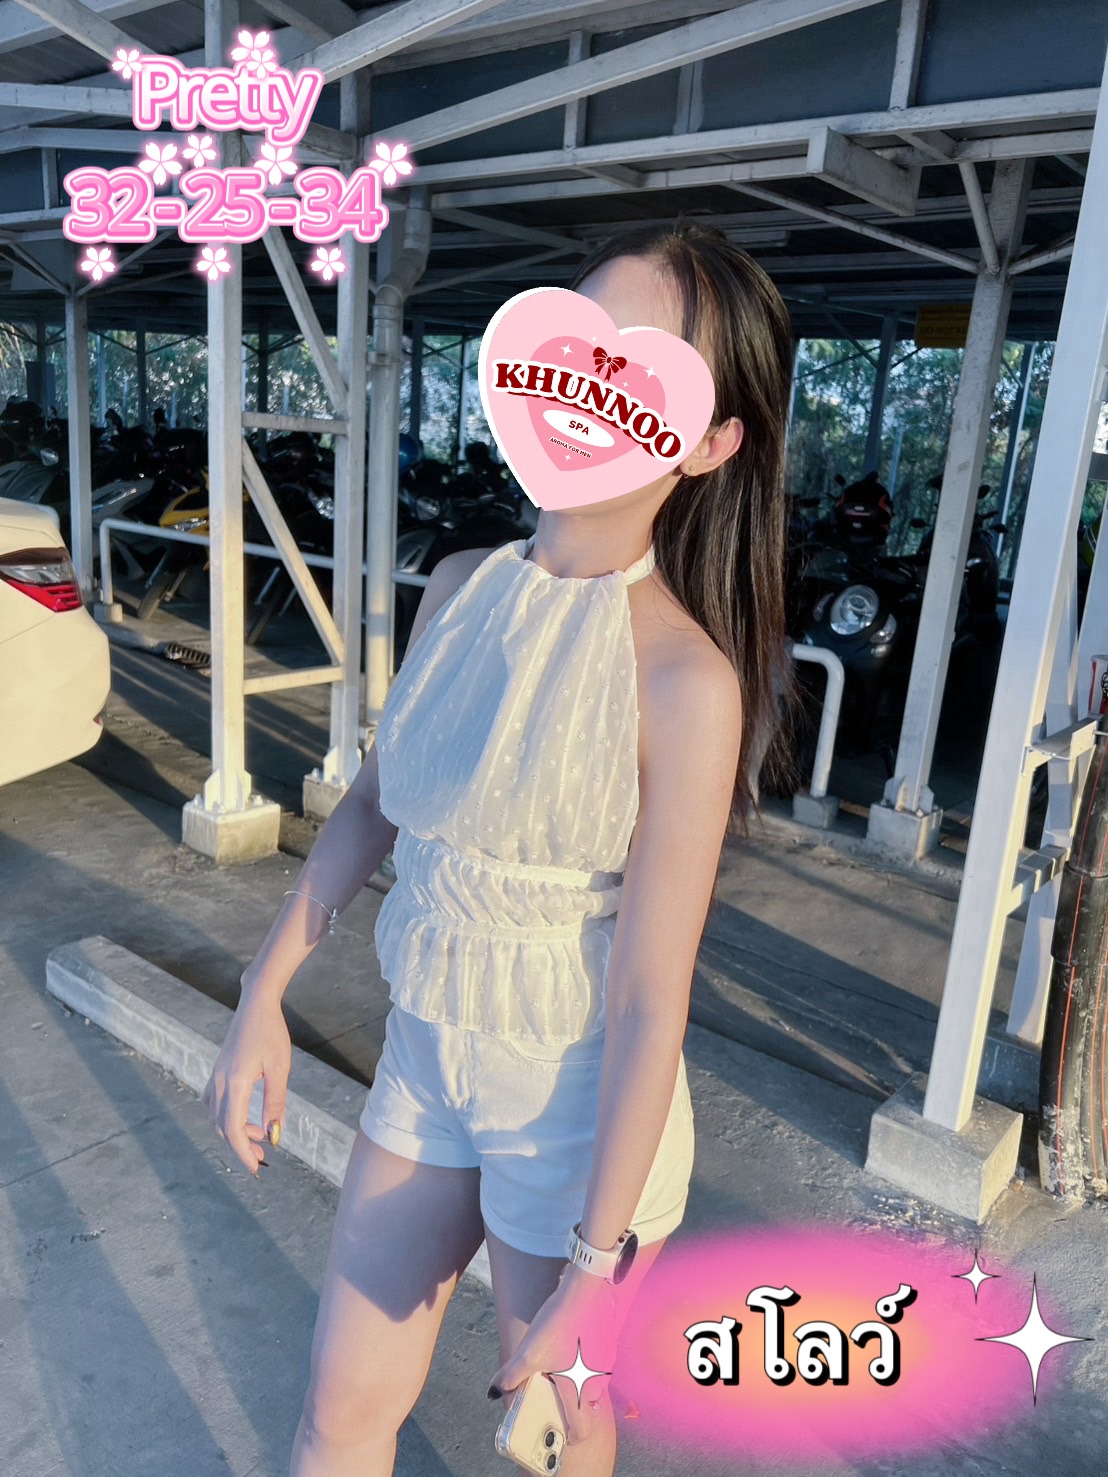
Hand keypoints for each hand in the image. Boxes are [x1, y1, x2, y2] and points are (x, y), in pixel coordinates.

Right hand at [201, 989, 290, 1176]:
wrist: (256, 1003)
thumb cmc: (271, 1032)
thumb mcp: (280, 1068)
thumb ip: (275, 1103)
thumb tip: (273, 1136)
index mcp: (235, 1083)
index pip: (233, 1129)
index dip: (242, 1153)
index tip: (255, 1169)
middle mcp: (219, 1082)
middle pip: (222, 1127)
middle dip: (241, 1146)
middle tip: (262, 1157)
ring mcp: (215, 1076)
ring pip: (216, 1117)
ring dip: (234, 1131)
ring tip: (259, 1135)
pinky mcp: (217, 1071)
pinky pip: (213, 1103)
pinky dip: (226, 1117)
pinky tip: (244, 1116)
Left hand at [490, 1264, 619, 1445]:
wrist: (585, 1289)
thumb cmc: (559, 1325)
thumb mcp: (528, 1353)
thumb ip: (510, 1376)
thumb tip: (494, 1392)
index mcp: (579, 1390)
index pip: (581, 1430)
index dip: (570, 1435)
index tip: (559, 1429)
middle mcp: (597, 1382)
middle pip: (585, 1405)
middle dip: (570, 1401)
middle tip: (553, 1390)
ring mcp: (607, 1363)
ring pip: (591, 1381)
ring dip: (578, 1378)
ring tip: (558, 1361)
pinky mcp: (609, 1344)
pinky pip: (596, 1361)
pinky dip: (584, 1358)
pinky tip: (569, 1339)